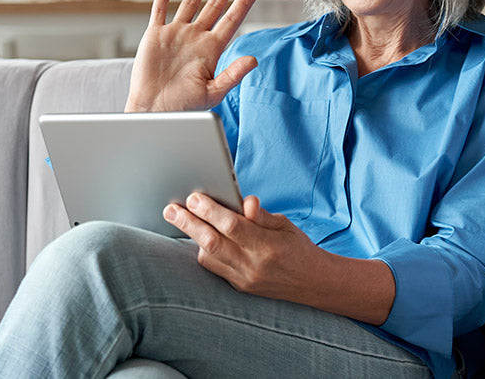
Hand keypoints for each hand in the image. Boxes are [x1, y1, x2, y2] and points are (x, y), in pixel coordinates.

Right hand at [125, 0, 259, 112]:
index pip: (232, 20)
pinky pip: (159, 11)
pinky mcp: (155, 36)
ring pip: (190, 4)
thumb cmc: (184, 106)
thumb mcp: (213, 92)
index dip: (243, 3)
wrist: (154, 111)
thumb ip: (233, 74)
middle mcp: (196, 38)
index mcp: (212, 49)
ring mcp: (176, 35)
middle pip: (214, 6)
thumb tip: (254, 60)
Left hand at [164, 194, 322, 300]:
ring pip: (208, 258)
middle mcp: (253, 266)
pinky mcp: (239, 287)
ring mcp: (244, 280)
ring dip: (193, 237)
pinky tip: (199, 237)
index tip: (193, 197)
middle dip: (188, 224)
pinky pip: (214, 268)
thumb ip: (261, 215)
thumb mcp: (285, 225)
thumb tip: (245, 201)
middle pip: (212, 243)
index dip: (210, 210)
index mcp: (268, 246)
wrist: (313, 284)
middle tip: (170, 209)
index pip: (232, 226)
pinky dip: (205, 251)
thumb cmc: (298, 247)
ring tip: (181, 218)